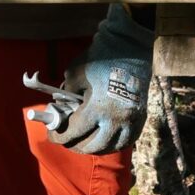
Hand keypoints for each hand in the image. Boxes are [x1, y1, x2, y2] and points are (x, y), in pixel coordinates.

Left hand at [39, 4, 153, 154]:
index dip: (60, 137)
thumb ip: (67, 94)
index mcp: (97, 109)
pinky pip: (127, 140)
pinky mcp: (141, 117)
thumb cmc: (99, 59)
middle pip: (92, 145)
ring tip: (84, 144)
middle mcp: (116, 119)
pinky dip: (114, 143)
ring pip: (111, 146)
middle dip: (76, 145)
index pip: (75, 132)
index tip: (53, 136)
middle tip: (67, 141)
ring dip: (95, 148)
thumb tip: (62, 108)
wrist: (129, 47)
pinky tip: (105, 141)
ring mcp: (131, 120)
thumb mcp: (75, 74)